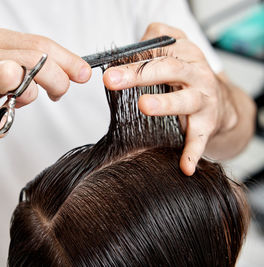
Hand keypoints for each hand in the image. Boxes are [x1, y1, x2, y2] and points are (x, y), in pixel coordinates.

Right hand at [0, 28, 90, 140]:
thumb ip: (21, 63)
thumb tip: (62, 72)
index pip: (40, 44)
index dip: (68, 60)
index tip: (83, 74)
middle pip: (36, 61)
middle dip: (58, 80)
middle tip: (58, 95)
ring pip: (18, 82)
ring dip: (23, 100)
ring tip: (6, 103)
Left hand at [103, 23, 253, 175]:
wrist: (220, 102)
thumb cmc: (187, 76)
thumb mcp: (175, 51)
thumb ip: (152, 41)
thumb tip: (123, 49)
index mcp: (185, 53)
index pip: (158, 51)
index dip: (133, 59)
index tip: (108, 70)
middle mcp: (197, 74)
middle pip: (168, 69)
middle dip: (139, 74)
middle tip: (112, 80)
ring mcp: (203, 100)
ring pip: (185, 100)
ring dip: (165, 103)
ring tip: (144, 106)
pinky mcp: (207, 124)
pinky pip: (199, 139)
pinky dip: (192, 152)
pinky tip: (184, 166)